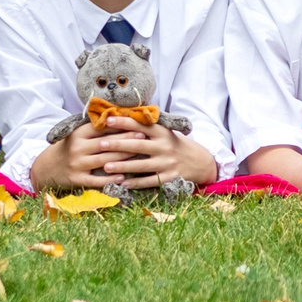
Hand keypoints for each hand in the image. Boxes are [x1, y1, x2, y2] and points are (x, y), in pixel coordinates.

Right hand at [28, 120, 129, 190]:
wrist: (46, 168)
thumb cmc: (68, 148)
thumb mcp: (76, 134)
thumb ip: (94, 128)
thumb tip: (120, 117)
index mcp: (78, 134)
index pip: (102, 128)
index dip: (120, 126)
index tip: (137, 124)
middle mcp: (77, 148)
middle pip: (106, 143)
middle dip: (126, 140)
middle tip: (143, 137)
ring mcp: (77, 164)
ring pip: (104, 160)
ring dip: (123, 157)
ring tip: (139, 155)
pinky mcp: (77, 179)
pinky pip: (97, 180)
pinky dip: (110, 179)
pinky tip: (124, 177)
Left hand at [84, 122, 218, 189]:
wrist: (200, 162)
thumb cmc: (175, 145)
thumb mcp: (166, 132)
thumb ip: (148, 128)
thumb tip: (122, 117)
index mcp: (162, 133)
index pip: (141, 125)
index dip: (124, 122)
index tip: (108, 119)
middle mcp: (164, 147)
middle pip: (138, 145)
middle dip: (118, 144)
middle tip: (101, 144)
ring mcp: (167, 163)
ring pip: (141, 165)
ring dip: (122, 166)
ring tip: (106, 166)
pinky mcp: (169, 178)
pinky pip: (149, 181)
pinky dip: (135, 183)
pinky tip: (121, 183)